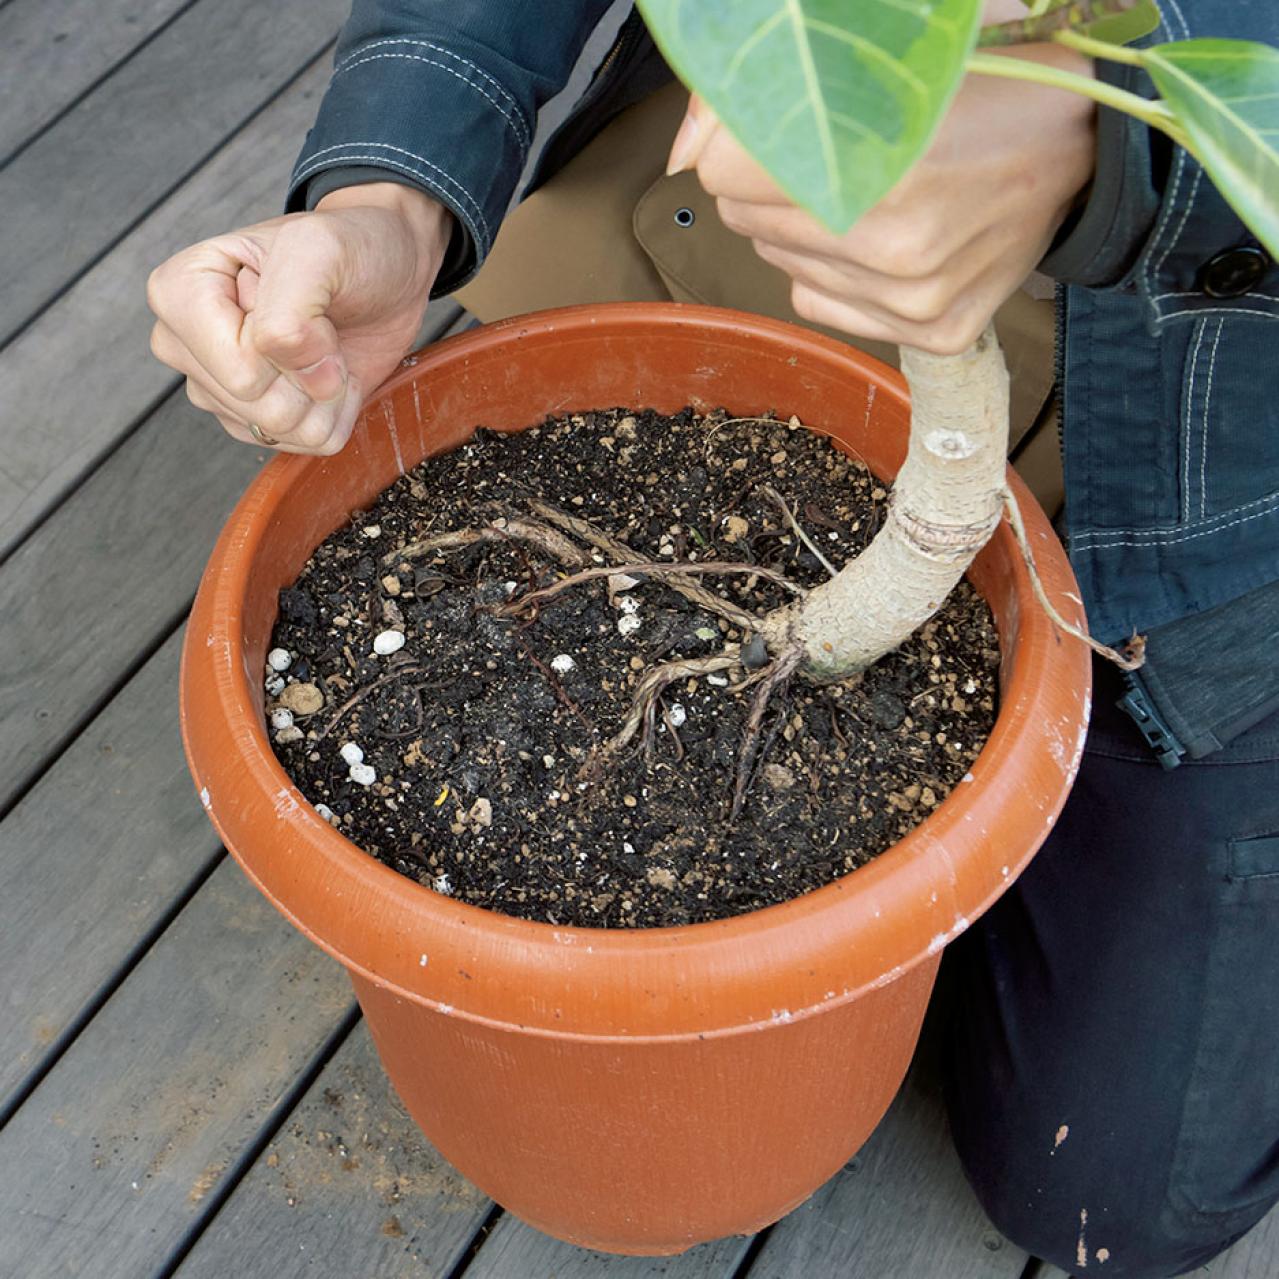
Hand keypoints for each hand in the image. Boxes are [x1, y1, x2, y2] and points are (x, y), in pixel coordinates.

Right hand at [147, 184, 451, 452]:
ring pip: (280, 430)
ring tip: (327, 348)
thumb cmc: (349, 250)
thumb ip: (292, 306)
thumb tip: (299, 374)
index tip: (309, 303)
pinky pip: (304, 445)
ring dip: (325, 396)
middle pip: (255, 406)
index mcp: (181, 292)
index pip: (239, 369)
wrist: (385, 276)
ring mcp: (217, 387)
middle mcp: (185, 344)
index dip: (295, 345)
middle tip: (323, 327)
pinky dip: (334, 414)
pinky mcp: (254, 419)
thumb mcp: (322, 249)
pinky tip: (329, 373)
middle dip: (309, 374)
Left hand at [667, 36, 1095, 354]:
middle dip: (768, 182)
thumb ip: (762, 90)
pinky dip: (830, 270)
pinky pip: (817, 303)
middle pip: (746, 222)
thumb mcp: (880, 51)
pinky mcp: (935, 334)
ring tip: (865, 188)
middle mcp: (900, 249)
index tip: (782, 118)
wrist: (1081, 147)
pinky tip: (879, 236)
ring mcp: (918, 302)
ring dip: (799, 225)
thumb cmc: (977, 81)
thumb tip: (685, 156)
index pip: (725, 173)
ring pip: (779, 264)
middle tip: (835, 148)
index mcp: (886, 163)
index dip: (744, 138)